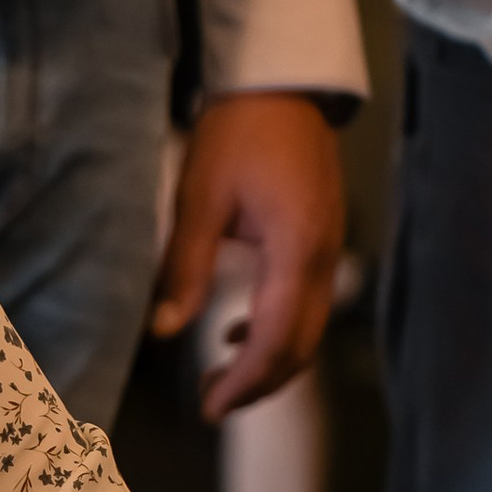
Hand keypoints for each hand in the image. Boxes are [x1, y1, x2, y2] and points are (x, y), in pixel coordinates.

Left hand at [150, 92, 344, 420]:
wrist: (279, 84)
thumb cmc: (236, 134)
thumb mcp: (199, 201)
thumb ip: (186, 269)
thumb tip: (163, 330)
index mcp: (295, 249)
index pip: (276, 338)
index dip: (245, 381)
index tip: (210, 407)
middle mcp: (322, 256)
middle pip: (301, 345)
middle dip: (259, 384)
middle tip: (212, 406)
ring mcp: (328, 248)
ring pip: (308, 329)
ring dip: (269, 361)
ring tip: (220, 378)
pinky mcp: (321, 239)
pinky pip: (306, 303)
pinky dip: (276, 329)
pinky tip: (234, 331)